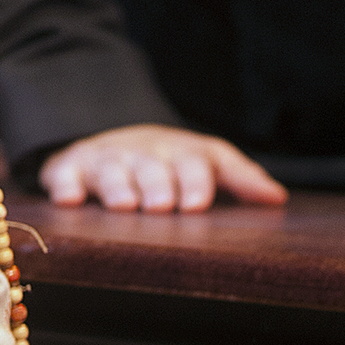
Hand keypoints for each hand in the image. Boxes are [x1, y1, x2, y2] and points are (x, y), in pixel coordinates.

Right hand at [39, 124, 287, 211]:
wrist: (113, 138)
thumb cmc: (170, 162)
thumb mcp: (207, 161)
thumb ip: (241, 178)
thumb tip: (279, 198)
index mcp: (180, 152)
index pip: (193, 161)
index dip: (195, 181)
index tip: (197, 203)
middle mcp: (144, 153)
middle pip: (151, 166)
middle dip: (157, 184)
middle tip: (160, 205)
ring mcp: (107, 160)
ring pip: (112, 170)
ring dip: (118, 186)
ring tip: (124, 205)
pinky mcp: (72, 169)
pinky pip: (66, 176)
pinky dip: (66, 185)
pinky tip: (69, 199)